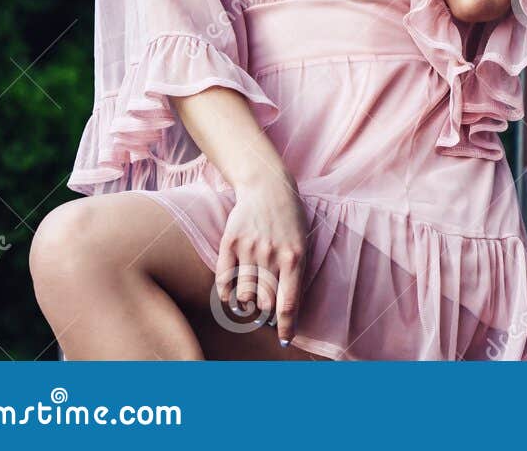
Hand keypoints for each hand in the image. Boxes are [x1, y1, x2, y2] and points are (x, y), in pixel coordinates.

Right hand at [215, 171, 308, 345]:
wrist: (268, 187)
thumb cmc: (290, 220)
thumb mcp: (302, 244)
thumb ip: (295, 275)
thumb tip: (285, 311)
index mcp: (295, 257)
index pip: (288, 303)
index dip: (286, 326)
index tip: (285, 340)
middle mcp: (271, 255)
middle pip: (265, 303)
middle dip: (267, 313)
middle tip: (266, 311)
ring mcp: (248, 249)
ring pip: (243, 296)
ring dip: (247, 305)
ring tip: (250, 301)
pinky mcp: (229, 244)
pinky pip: (224, 281)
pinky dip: (227, 295)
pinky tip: (233, 295)